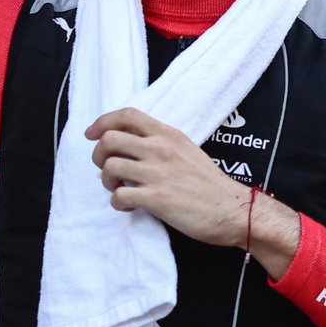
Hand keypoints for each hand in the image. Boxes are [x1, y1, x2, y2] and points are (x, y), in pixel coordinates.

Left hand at [86, 108, 247, 241]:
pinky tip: (128, 207)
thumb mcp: (187, 150)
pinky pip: (119, 196)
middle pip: (109, 139)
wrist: (234, 211)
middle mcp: (161, 149)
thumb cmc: (210, 184)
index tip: (92, 134)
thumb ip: (161, 142)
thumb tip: (131, 143)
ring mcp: (158, 173)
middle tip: (107, 169)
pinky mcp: (157, 199)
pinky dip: (117, 203)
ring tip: (118, 189)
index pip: (127, 115)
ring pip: (109, 167)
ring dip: (106, 181)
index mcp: (168, 135)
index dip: (102, 122)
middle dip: (98, 155)